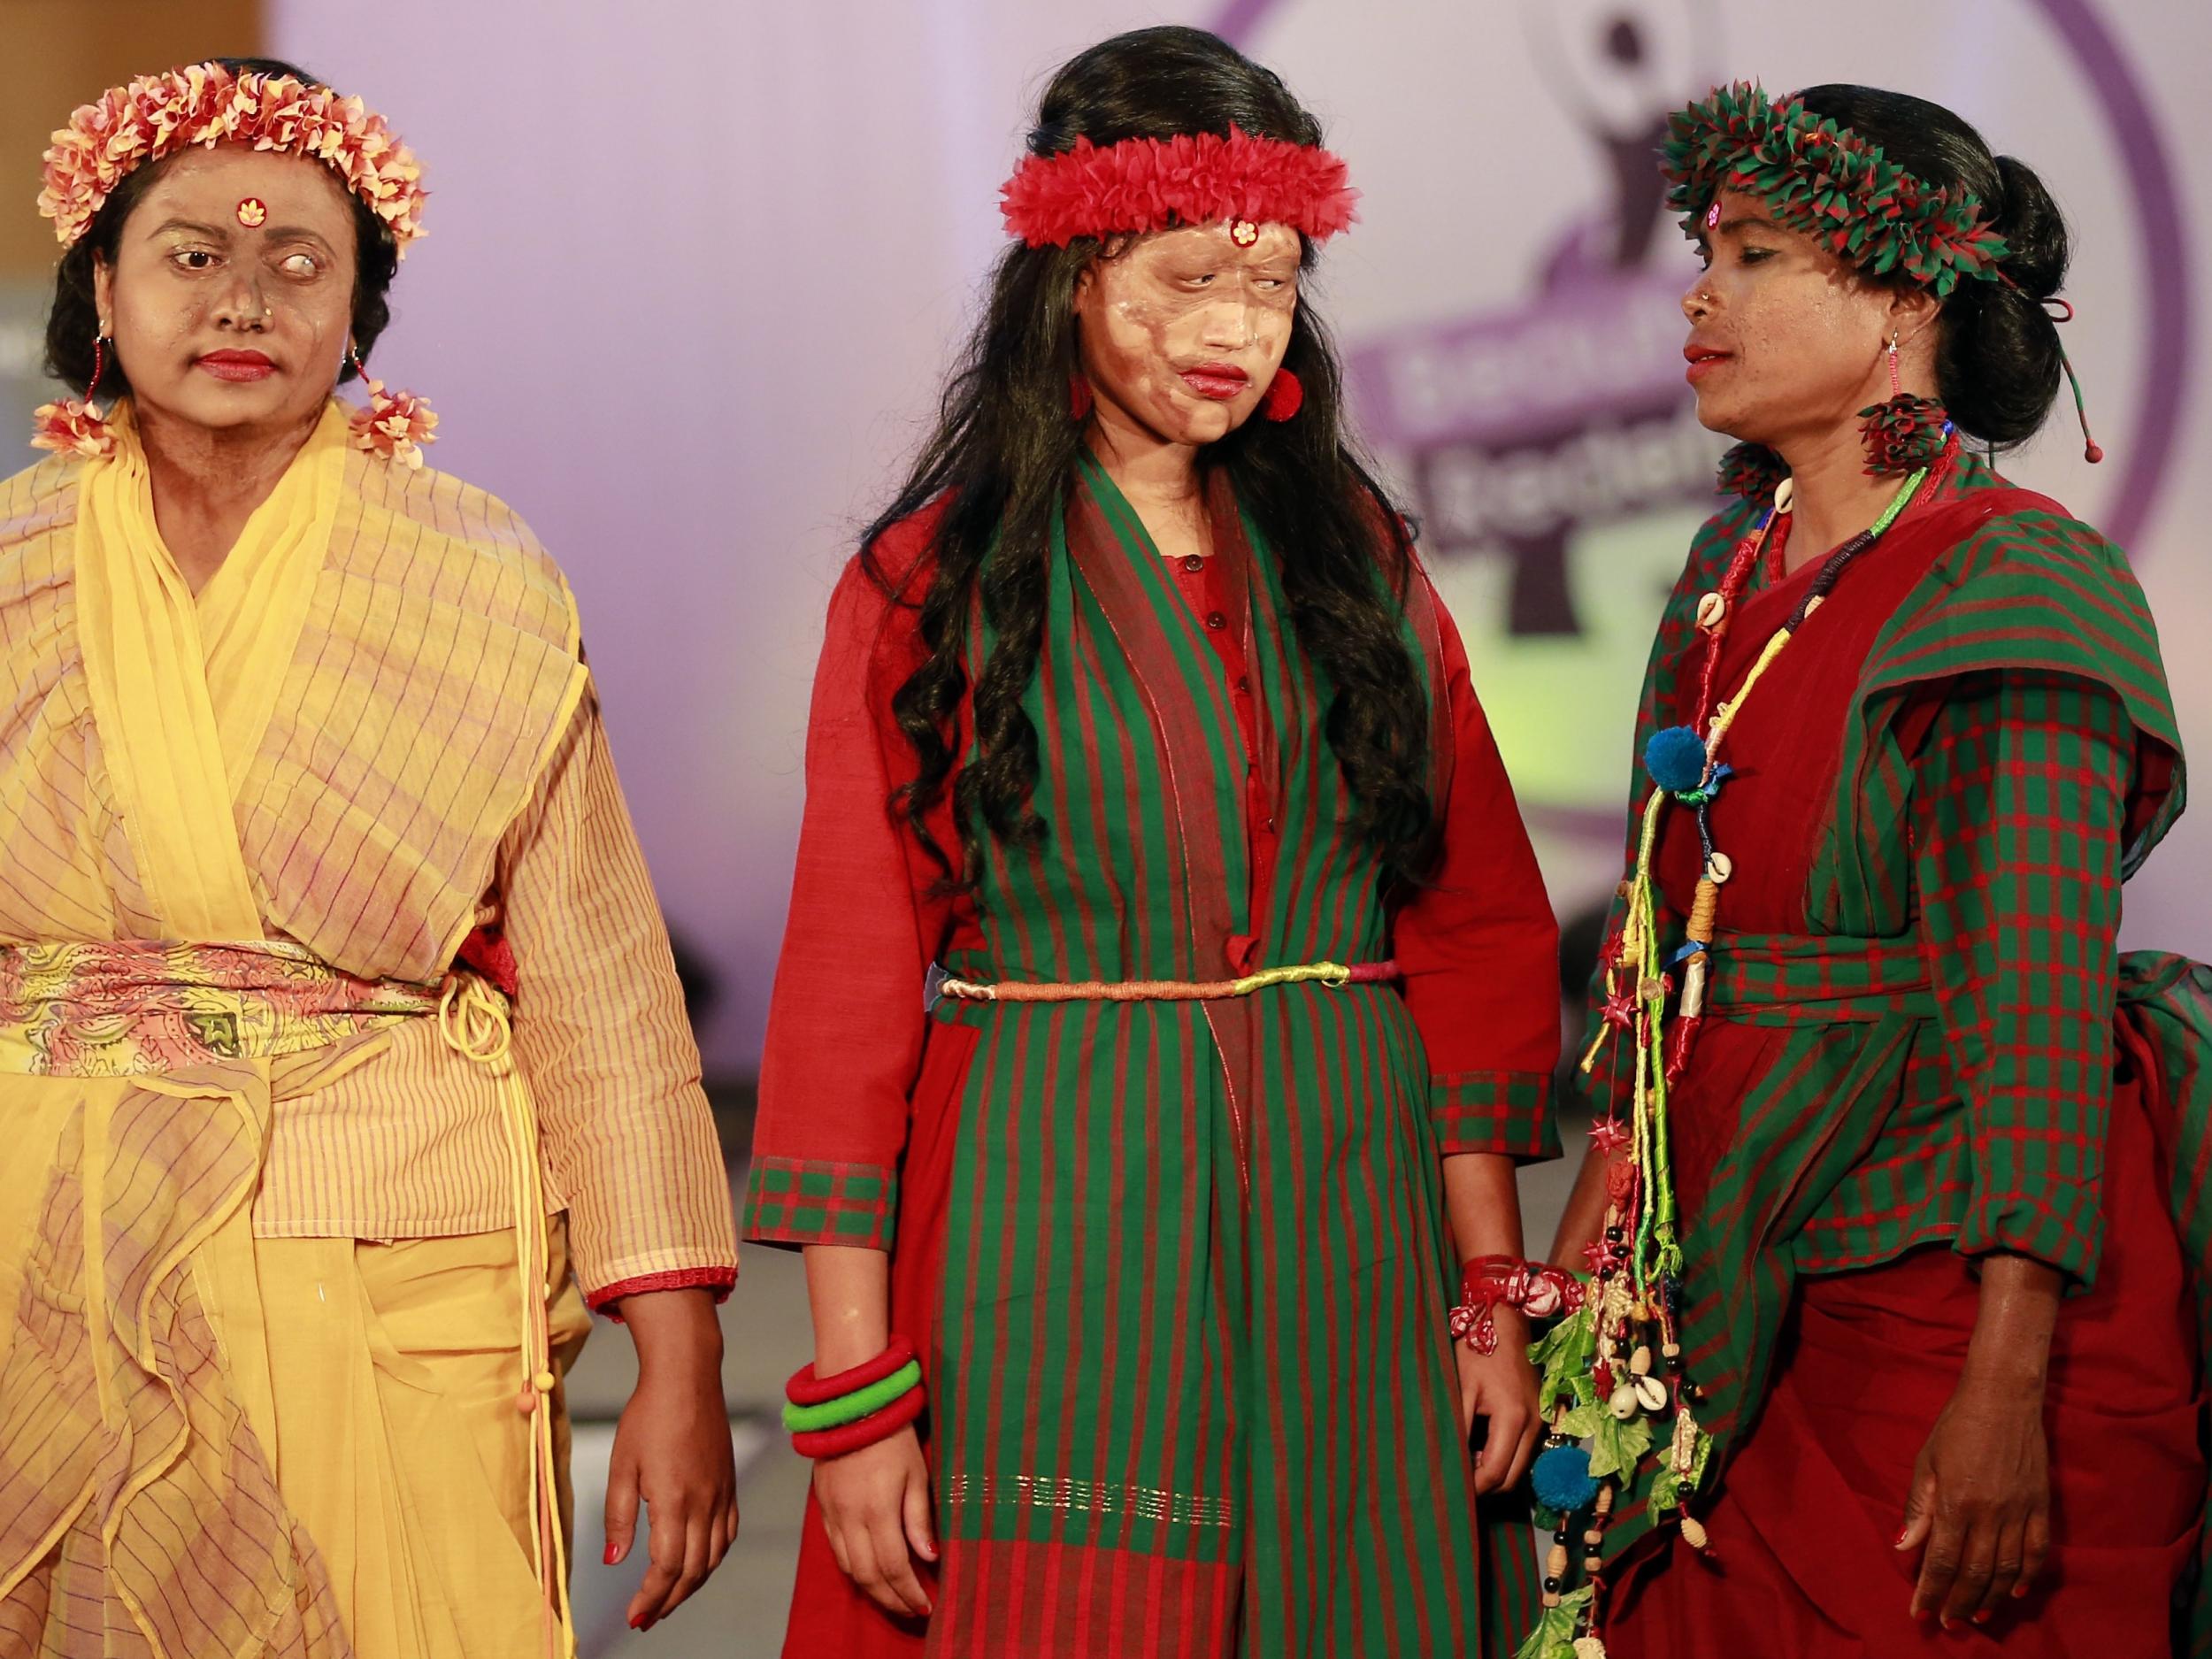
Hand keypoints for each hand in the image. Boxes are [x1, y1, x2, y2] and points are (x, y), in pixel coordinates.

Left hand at [604, 1292, 738, 1631]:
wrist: (688, 1377)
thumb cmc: (648, 1416)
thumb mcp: (622, 1466)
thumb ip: (618, 1517)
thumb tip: (613, 1561)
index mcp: (674, 1501)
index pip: (666, 1568)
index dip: (650, 1598)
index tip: (633, 1616)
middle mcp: (705, 1503)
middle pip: (693, 1571)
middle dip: (669, 1601)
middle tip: (645, 1618)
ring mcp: (722, 1494)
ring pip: (714, 1557)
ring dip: (691, 1585)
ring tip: (667, 1599)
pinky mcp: (730, 1484)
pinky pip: (727, 1534)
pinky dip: (712, 1559)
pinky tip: (697, 1564)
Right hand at [815, 1425, 937, 1617]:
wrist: (852, 1404)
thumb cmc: (893, 1435)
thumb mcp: (917, 1473)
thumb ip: (919, 1518)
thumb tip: (929, 1557)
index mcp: (877, 1509)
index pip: (894, 1567)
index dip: (909, 1592)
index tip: (927, 1606)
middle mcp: (850, 1517)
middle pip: (868, 1576)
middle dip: (891, 1599)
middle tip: (913, 1610)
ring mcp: (833, 1513)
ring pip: (848, 1567)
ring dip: (872, 1588)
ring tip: (894, 1596)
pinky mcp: (823, 1506)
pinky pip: (835, 1549)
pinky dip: (853, 1568)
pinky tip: (870, 1571)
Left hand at [1458, 1307, 1539, 1496]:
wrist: (1505, 1319)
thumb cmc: (1478, 1348)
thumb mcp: (1461, 1388)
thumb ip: (1459, 1429)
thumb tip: (1449, 1464)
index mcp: (1514, 1418)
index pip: (1496, 1472)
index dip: (1474, 1488)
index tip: (1451, 1491)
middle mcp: (1535, 1424)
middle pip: (1513, 1478)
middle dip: (1486, 1487)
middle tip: (1457, 1483)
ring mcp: (1541, 1420)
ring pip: (1520, 1467)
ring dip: (1495, 1472)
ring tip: (1465, 1465)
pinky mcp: (1540, 1414)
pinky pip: (1524, 1450)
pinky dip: (1504, 1457)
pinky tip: (1480, 1448)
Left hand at [1897, 1367, 2050, 1626]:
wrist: (2003, 1398)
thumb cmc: (1956, 1426)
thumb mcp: (1926, 1461)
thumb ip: (1918, 1507)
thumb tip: (1902, 1547)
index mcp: (1956, 1502)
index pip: (1941, 1559)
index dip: (1930, 1591)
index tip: (1921, 1613)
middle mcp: (1989, 1513)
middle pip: (1974, 1572)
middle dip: (1957, 1601)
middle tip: (1947, 1623)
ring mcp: (2019, 1511)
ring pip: (2007, 1569)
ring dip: (1990, 1597)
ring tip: (1975, 1616)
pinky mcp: (2041, 1505)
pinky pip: (2038, 1551)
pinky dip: (2027, 1577)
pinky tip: (2014, 1593)